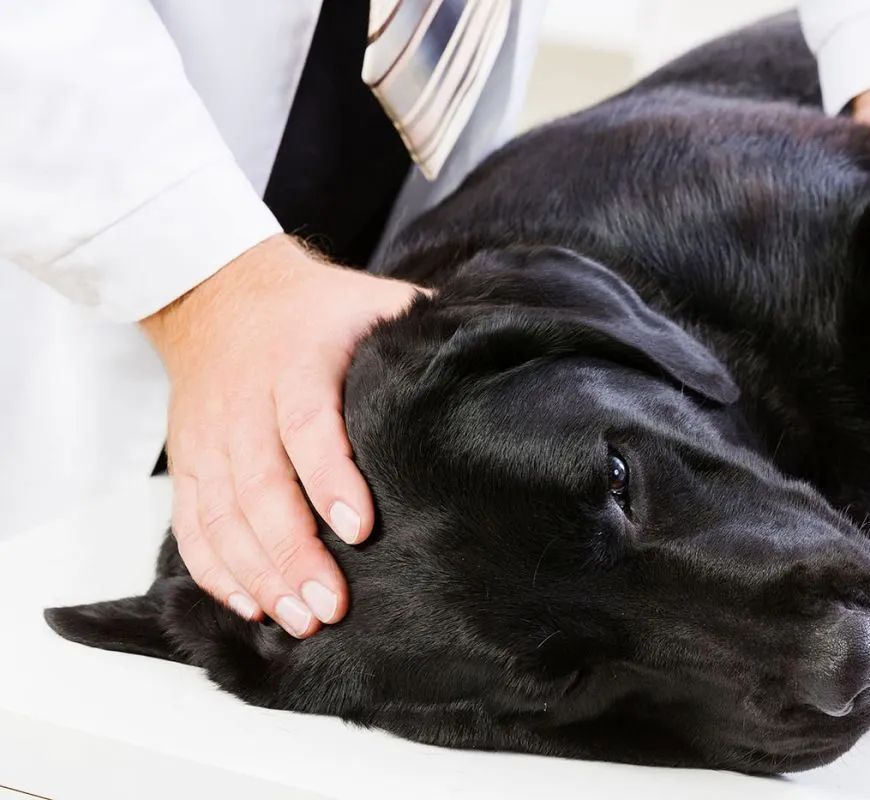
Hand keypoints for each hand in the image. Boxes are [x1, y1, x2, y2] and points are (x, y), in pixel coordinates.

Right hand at [140, 235, 426, 637]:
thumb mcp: (374, 302)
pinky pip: (192, 522)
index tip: (360, 528)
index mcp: (298, 361)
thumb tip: (495, 350)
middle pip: (260, 485)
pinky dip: (215, 569)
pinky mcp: (188, 460)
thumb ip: (425, 330)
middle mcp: (246, 401)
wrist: (220, 293)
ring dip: (257, 572)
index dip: (331, 477)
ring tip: (298, 619)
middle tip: (330, 604)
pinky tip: (251, 605)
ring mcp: (210, 436)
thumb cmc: (317, 309)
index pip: (307, 424)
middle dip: (293, 551)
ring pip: (221, 513)